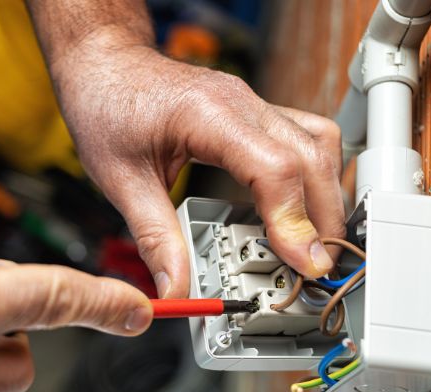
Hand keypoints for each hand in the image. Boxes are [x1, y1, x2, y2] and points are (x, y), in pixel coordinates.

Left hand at [50, 41, 344, 297]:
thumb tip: (177, 289)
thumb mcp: (120, 180)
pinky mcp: (254, 112)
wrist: (104, 64)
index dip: (295, 220)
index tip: (303, 263)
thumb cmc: (106, 104)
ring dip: (325, 196)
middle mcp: (241, 103)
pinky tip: (301, 207)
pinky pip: (304, 138)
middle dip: (323, 218)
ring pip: (318, 145)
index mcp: (208, 115)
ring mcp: (253, 103)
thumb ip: (155, 238)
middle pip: (311, 157)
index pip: (274, 167)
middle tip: (315, 268)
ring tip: (313, 244)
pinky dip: (312, 177)